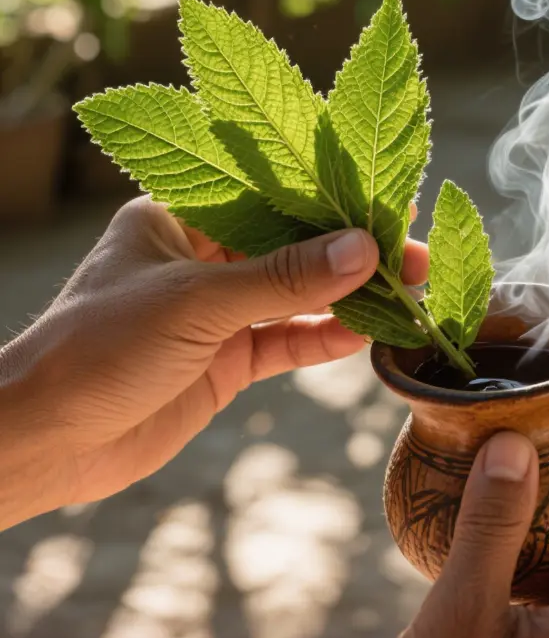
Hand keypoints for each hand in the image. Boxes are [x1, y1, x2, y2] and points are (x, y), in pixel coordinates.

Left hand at [0, 196, 427, 527]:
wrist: (47, 441)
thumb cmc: (98, 347)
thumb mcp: (196, 302)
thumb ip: (283, 279)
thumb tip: (363, 250)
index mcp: (180, 217)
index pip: (269, 196)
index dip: (329, 198)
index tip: (386, 200)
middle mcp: (202, 259)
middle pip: (291, 249)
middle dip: (349, 253)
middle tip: (412, 255)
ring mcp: (217, 313)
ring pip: (295, 299)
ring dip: (347, 298)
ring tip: (406, 292)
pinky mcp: (226, 361)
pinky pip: (285, 344)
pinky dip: (323, 341)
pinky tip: (365, 334)